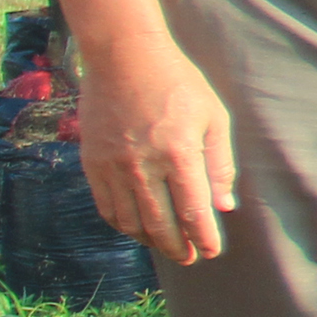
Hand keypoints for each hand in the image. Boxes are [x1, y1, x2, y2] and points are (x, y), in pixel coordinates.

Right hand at [78, 34, 235, 265]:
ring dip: (150, 241)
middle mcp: (143, 166)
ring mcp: (113, 166)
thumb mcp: (213, 117)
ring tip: (167, 246)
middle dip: (178, 247)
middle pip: (161, 224)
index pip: (193, 212)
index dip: (204, 238)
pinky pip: (107, 207)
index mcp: (179, 154)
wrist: (124, 58)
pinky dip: (123, 225)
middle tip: (190, 258)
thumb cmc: (179, 84)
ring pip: (131, 221)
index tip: (211, 251)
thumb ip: (220, 164)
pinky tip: (138, 228)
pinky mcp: (93, 163)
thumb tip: (223, 206)